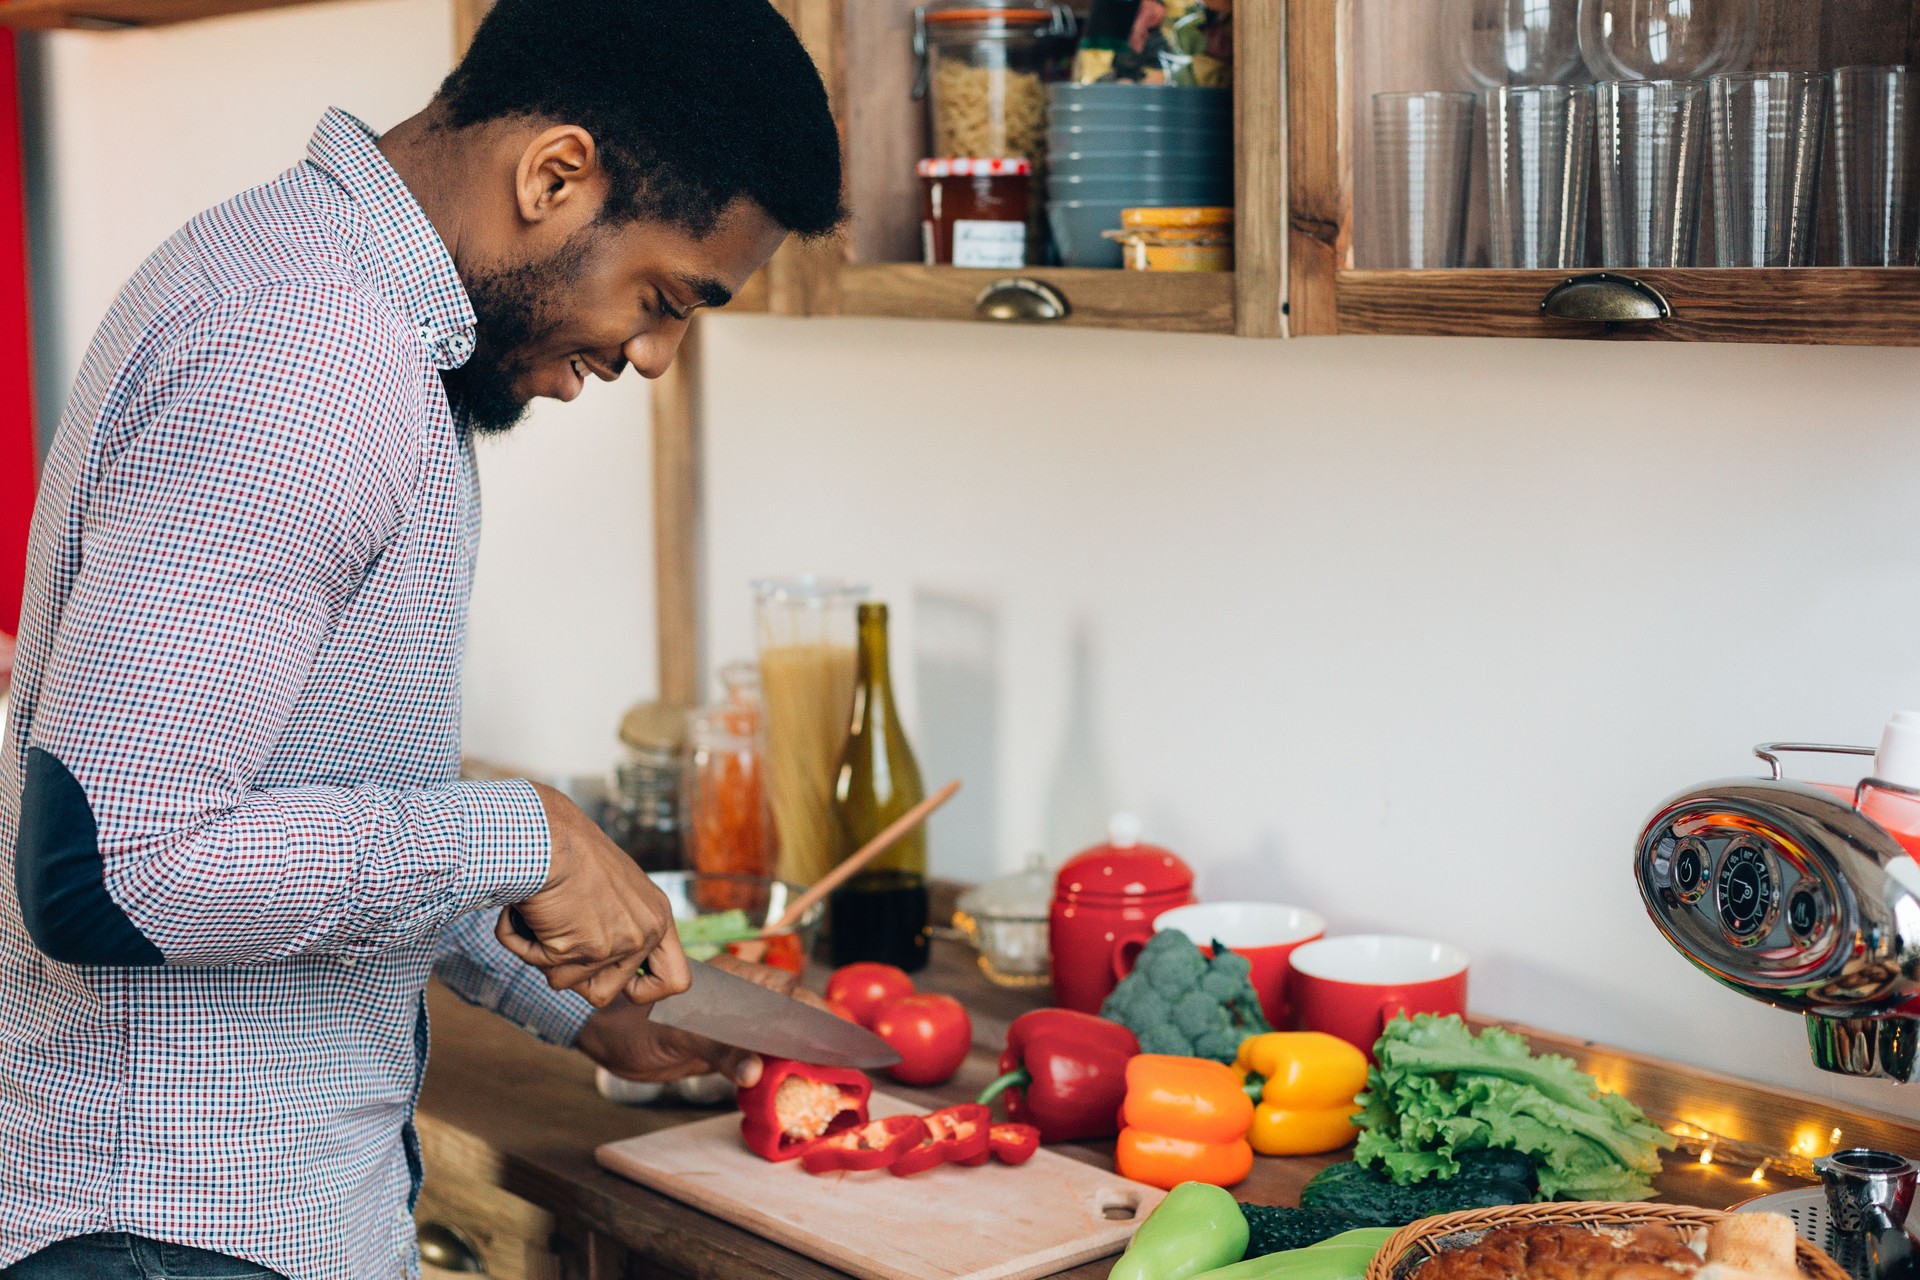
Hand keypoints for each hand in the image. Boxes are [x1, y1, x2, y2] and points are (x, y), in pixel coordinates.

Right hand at [495, 783, 690, 1008]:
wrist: (547, 833)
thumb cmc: (570, 849)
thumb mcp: (614, 886)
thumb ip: (618, 922)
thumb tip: (598, 963)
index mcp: (657, 917)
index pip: (676, 980)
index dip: (645, 990)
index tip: (621, 985)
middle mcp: (644, 933)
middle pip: (606, 994)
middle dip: (573, 974)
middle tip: (558, 938)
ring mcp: (617, 944)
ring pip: (566, 983)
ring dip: (542, 954)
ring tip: (542, 913)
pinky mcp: (583, 949)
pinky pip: (537, 964)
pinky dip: (519, 941)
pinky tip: (524, 910)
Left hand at [575, 954, 819, 1086]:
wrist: (605, 1036)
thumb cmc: (635, 1023)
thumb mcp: (679, 1034)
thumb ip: (720, 1048)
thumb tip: (756, 1071)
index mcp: (735, 981)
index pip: (787, 993)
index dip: (815, 1014)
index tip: (838, 1039)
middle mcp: (740, 999)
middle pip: (790, 1015)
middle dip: (814, 1038)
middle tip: (836, 1067)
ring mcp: (732, 1024)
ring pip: (777, 1038)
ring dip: (797, 1058)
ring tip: (819, 1081)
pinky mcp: (723, 1048)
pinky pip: (757, 1058)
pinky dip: (772, 1073)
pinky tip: (785, 1088)